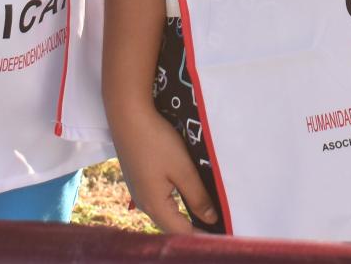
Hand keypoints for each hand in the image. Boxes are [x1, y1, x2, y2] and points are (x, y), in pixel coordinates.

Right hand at [114, 105, 218, 233]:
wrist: (127, 115)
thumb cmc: (156, 141)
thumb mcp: (183, 169)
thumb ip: (198, 196)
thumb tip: (211, 219)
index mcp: (154, 205)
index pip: (182, 233)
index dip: (203, 236)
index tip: (222, 233)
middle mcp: (143, 204)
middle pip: (172, 226)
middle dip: (194, 229)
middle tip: (217, 226)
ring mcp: (138, 192)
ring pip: (165, 213)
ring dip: (184, 217)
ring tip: (205, 215)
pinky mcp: (138, 180)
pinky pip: (159, 201)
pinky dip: (175, 205)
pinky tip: (186, 198)